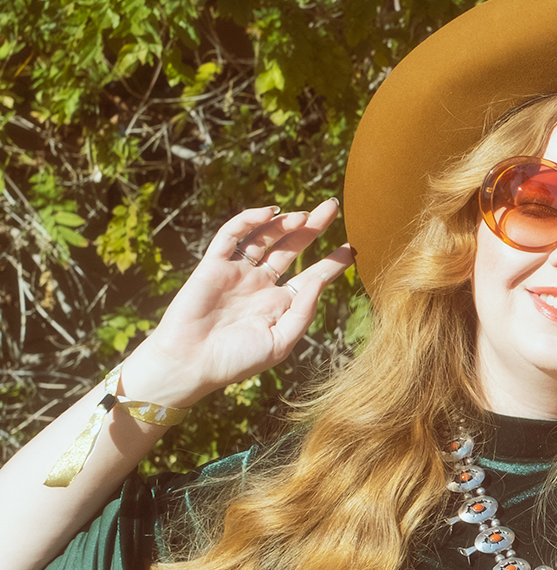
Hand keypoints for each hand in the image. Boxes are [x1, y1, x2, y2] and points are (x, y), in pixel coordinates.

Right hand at [121, 198, 354, 404]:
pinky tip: (269, 214)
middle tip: (332, 206)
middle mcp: (261, 284)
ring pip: (265, 238)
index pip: (312, 276)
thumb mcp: (280, 342)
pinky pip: (232, 236)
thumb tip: (319, 281)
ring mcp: (237, 272)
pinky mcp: (213, 265)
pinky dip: (249, 221)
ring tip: (304, 215)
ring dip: (284, 223)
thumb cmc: (237, 361)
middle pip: (292, 247)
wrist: (191, 363)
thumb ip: (303, 312)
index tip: (353, 248)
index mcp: (279, 305)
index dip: (332, 262)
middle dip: (312, 227)